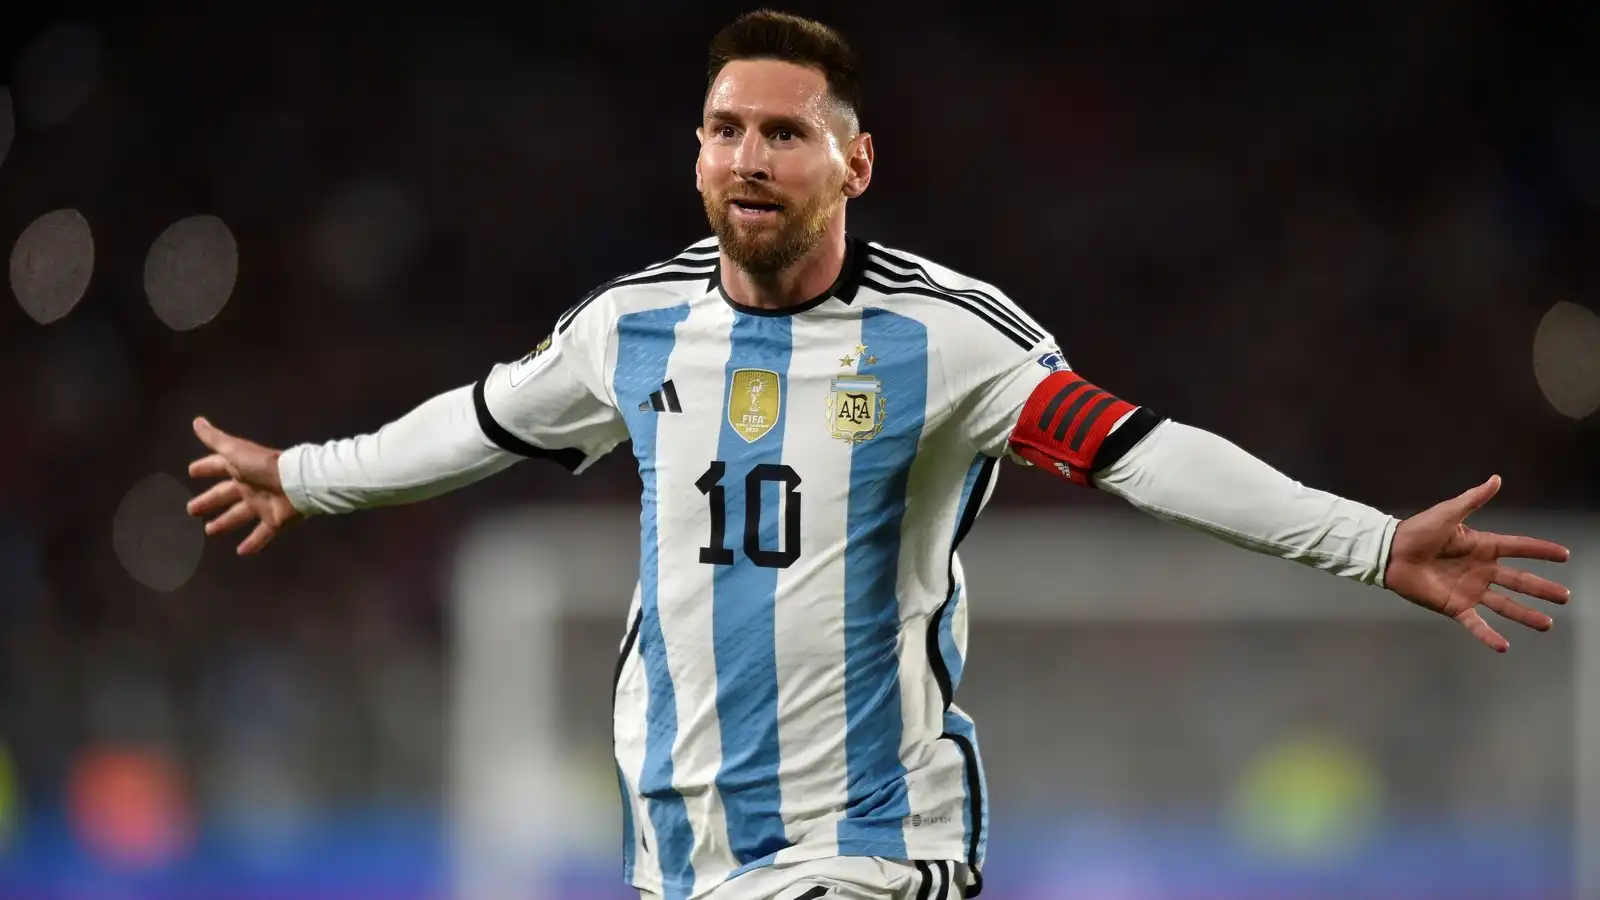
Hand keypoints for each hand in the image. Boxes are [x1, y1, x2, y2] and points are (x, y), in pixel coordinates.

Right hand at [186, 417, 302, 554]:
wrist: (296, 482)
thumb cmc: (264, 465)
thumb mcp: (234, 450)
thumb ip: (214, 438)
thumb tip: (196, 421)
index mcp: (240, 469)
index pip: (217, 467)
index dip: (205, 468)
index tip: (191, 471)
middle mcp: (250, 486)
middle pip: (224, 495)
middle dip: (208, 501)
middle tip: (191, 509)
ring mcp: (262, 504)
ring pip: (239, 516)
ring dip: (224, 523)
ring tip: (209, 531)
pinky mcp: (275, 520)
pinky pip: (262, 534)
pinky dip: (253, 544)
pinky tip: (241, 552)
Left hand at [1384, 475, 1570, 651]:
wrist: (1391, 553)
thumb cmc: (1418, 531)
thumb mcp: (1448, 512)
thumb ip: (1474, 499)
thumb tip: (1496, 479)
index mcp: (1483, 547)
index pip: (1519, 548)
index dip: (1541, 550)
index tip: (1564, 555)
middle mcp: (1482, 570)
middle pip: (1519, 580)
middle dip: (1542, 588)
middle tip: (1565, 597)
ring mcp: (1470, 590)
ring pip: (1504, 605)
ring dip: (1525, 615)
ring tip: (1547, 624)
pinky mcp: (1455, 606)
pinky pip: (1475, 622)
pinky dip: (1488, 635)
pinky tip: (1503, 646)